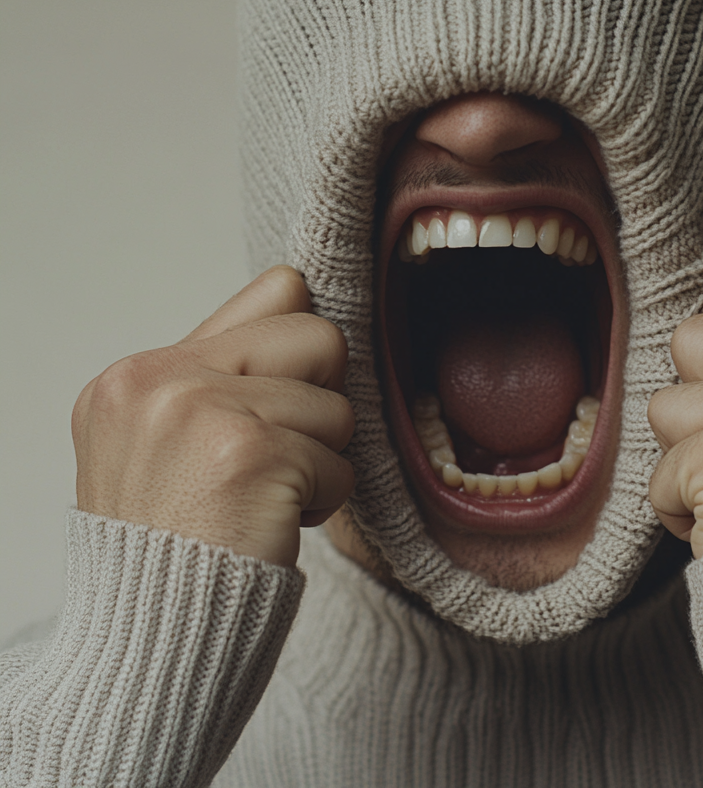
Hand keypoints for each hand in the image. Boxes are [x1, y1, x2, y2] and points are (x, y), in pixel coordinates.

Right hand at [72, 266, 354, 566]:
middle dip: (318, 405)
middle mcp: (160, 382)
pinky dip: (320, 502)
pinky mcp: (249, 454)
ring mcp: (202, 412)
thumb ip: (225, 366)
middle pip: (322, 336)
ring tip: (260, 498)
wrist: (149, 638)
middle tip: (271, 457)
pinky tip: (269, 524)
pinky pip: (341, 462)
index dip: (302, 353)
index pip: (278, 291)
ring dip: (317, 463)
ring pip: (337, 406)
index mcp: (138, 374)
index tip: (280, 403)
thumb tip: (297, 285)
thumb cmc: (175, 539)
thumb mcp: (168, 438)